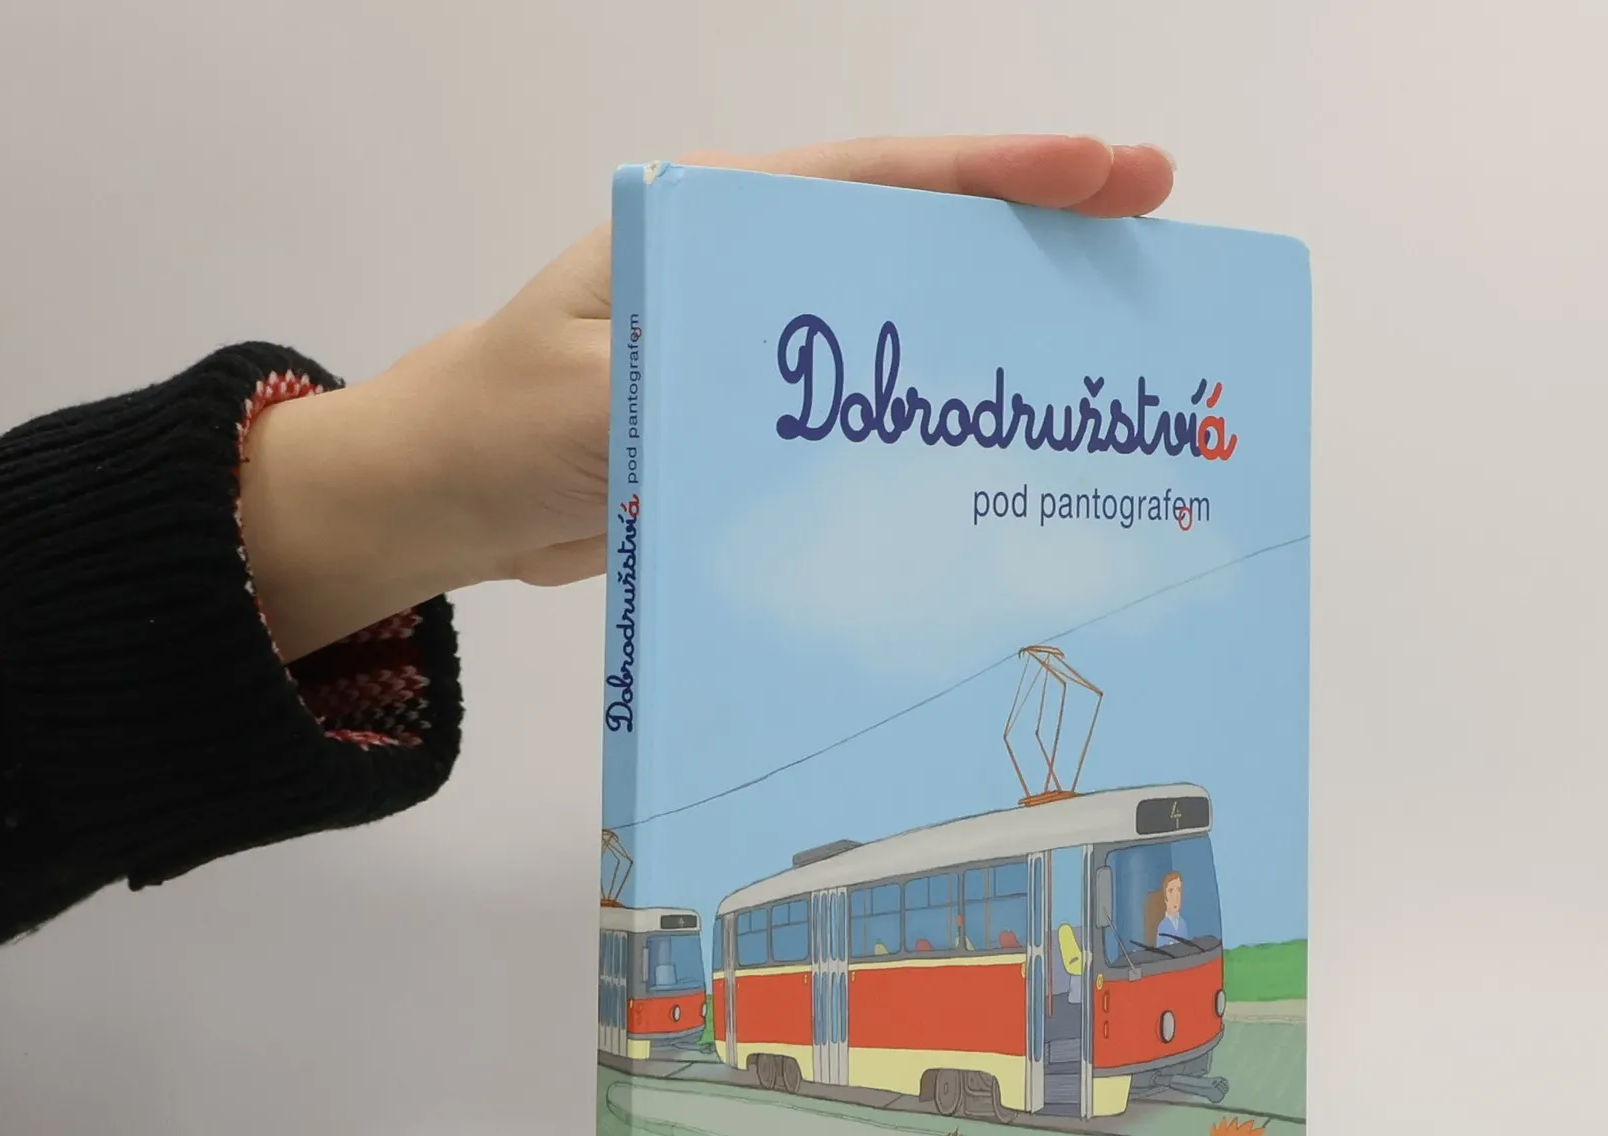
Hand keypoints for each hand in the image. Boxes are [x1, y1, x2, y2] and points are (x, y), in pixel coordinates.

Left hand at [241, 136, 1174, 660]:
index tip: (1104, 166)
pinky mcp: (771, 421)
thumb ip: (688, 388)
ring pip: (911, 318)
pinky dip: (945, 415)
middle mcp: (759, 274)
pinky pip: (878, 409)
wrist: (450, 496)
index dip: (998, 172)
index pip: (880, 180)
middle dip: (1038, 225)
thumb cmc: (500, 428)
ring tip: (1117, 331)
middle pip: (922, 234)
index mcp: (717, 226)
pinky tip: (1014, 446)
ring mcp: (771, 348)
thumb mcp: (587, 402)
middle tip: (1156, 225)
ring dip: (1007, 322)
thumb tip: (809, 413)